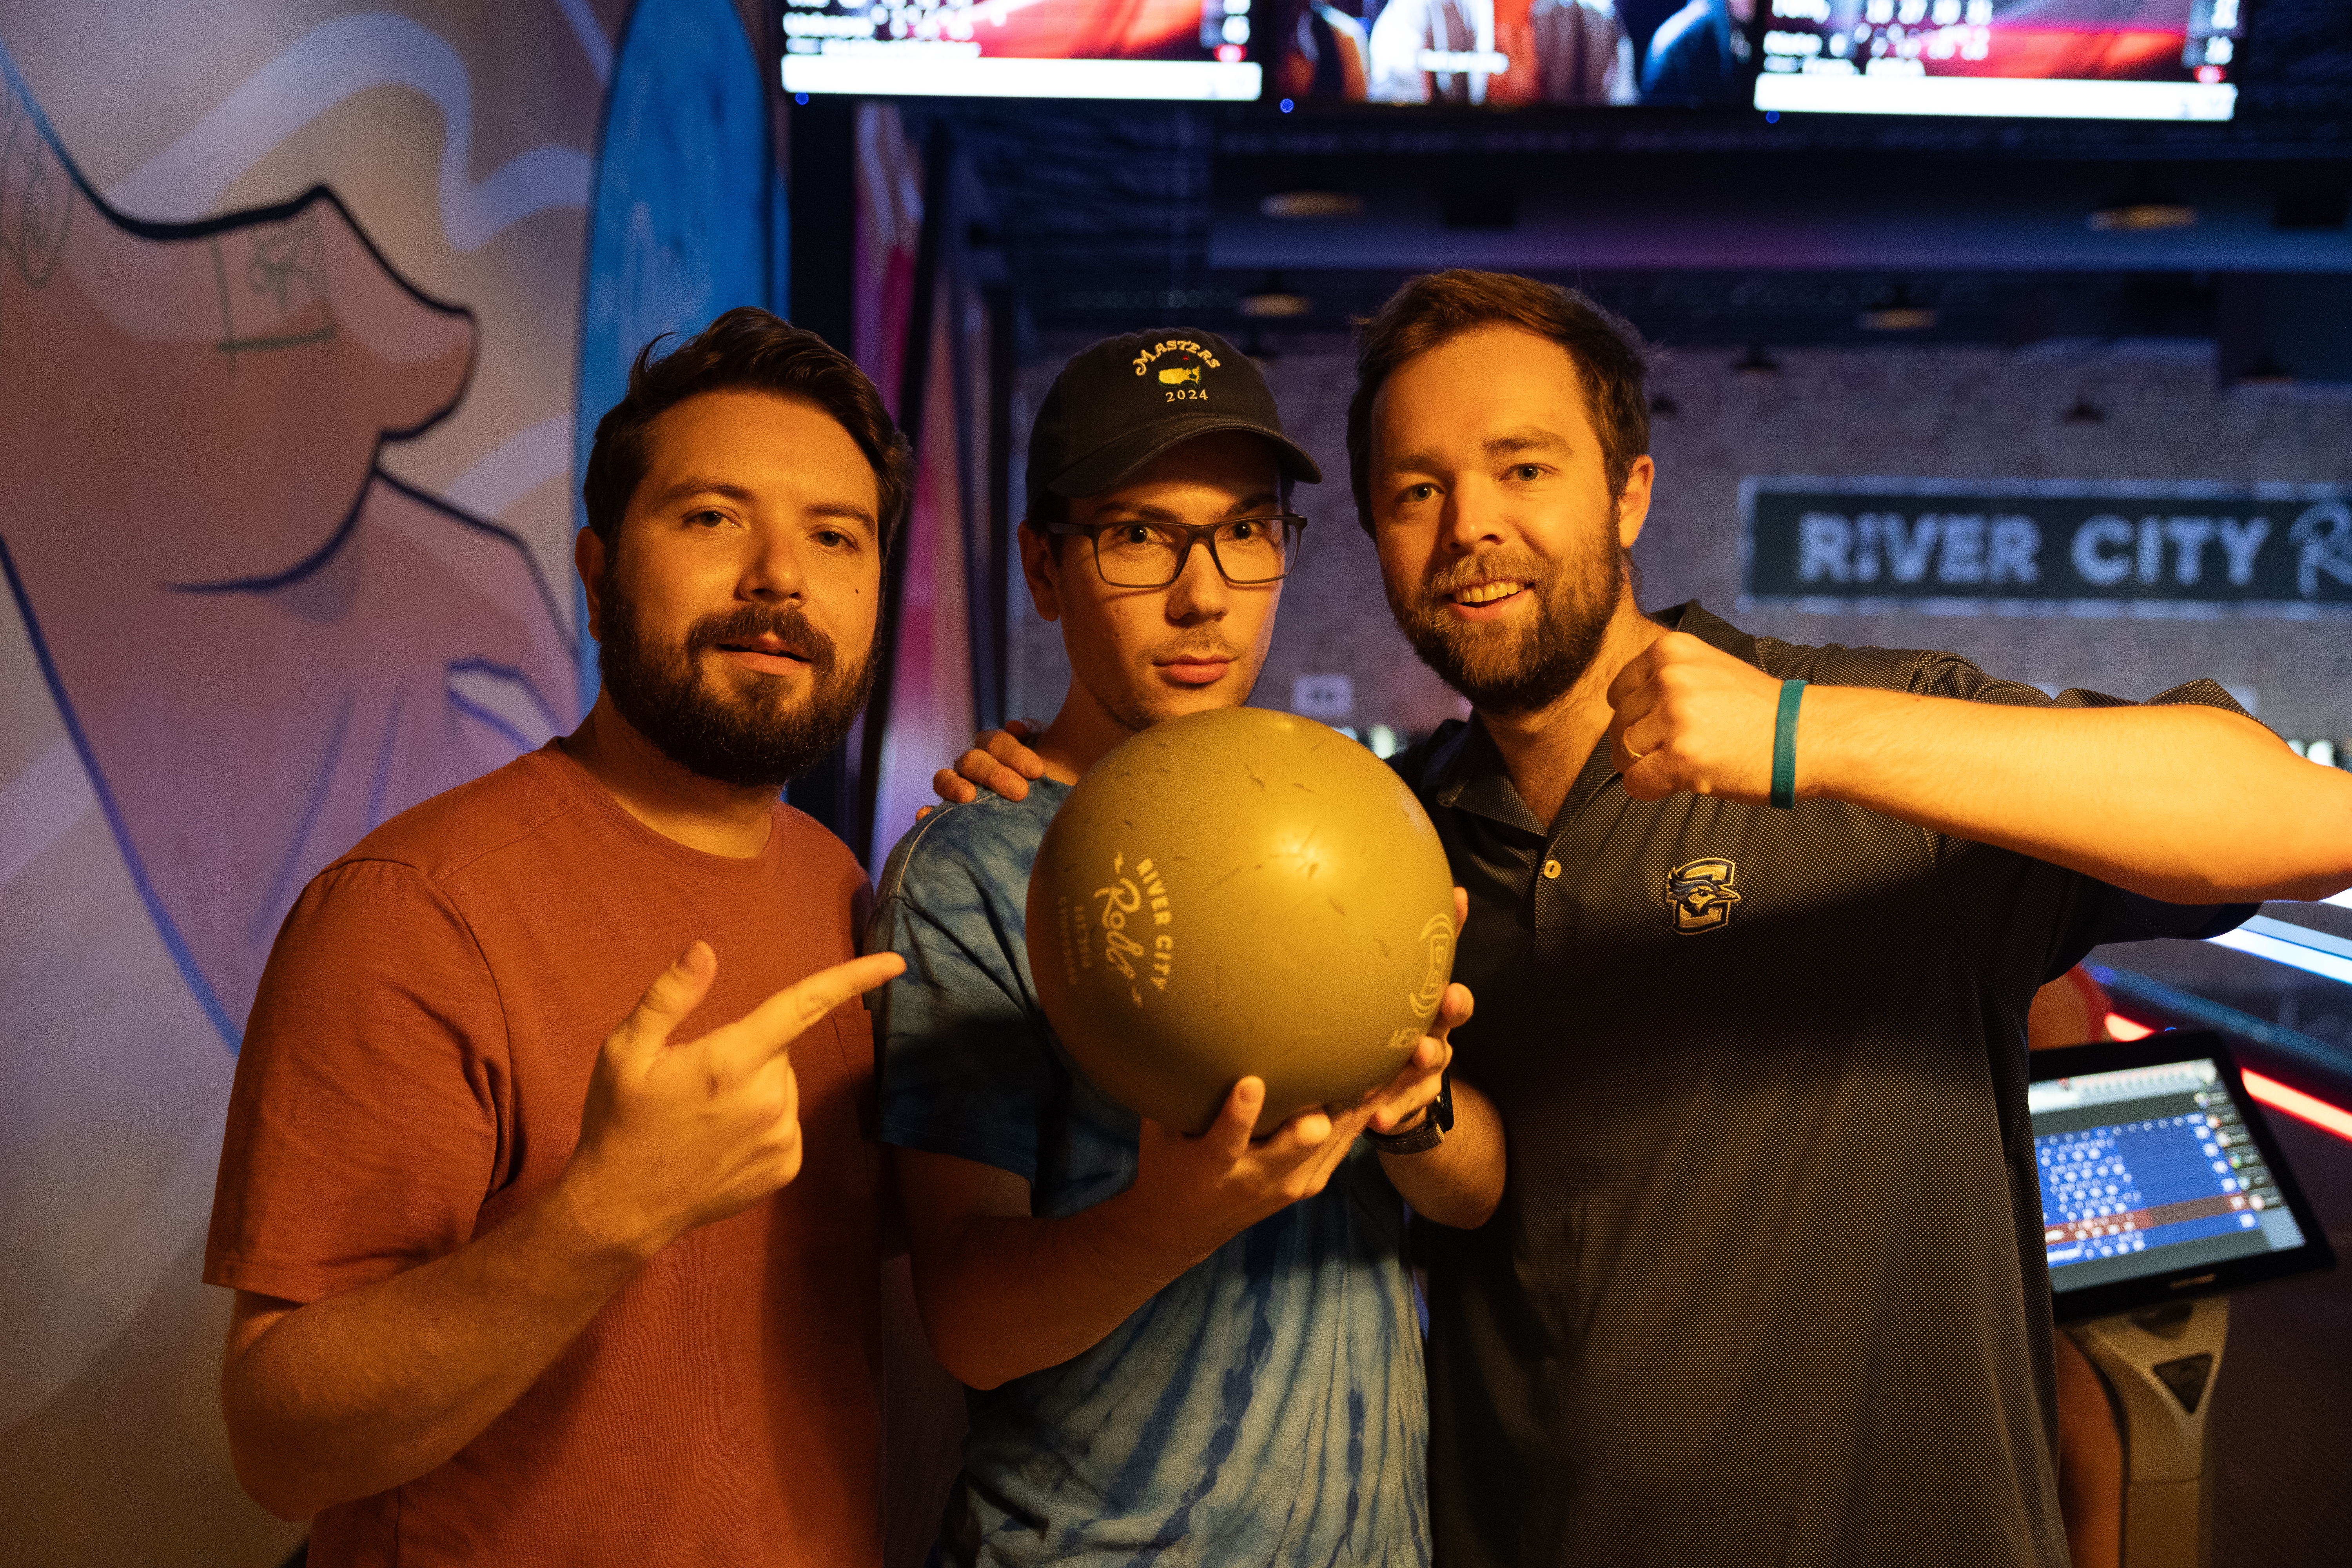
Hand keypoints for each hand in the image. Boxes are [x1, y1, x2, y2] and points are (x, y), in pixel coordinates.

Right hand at [559, 941, 905, 1256]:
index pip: (803, 1005)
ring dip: (755, 1088)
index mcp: (731, 1061)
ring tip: (704, 1114)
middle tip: (698, 1080)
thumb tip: (705, 950)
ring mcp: (782, 1137)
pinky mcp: (787, 1166)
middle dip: (749, 1052)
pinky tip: (721, 1140)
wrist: (621, 1207)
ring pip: (783, 1086)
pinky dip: (762, 1121)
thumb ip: (670, 997)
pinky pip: (785, 1122)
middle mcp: (768, 1098)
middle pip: (780, 1050)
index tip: (895, 963)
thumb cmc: (619, 1121)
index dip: (853, 979)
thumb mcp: (624, 1051)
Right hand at [924, 718, 1046, 812]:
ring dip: (954, 786)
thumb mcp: (1059, 754)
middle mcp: (974, 765)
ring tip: (968, 797)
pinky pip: (933, 813)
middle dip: (995, 774)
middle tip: (1020, 793)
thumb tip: (1013, 726)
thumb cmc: (1058, 783)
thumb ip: (1038, 734)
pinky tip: (925, 816)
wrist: (1054, 814)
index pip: (996, 742)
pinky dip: (928, 813)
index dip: (1015, 753)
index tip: (1037, 771)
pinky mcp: (952, 816)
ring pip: (944, 779)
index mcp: (997, 748)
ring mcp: (959, 789)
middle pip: (973, 761)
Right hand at [1125, 1078, 1380, 1261]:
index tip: (1250, 1084)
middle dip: (1322, 1113)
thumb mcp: (1158, 1134)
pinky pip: (1342, 1148)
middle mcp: (1254, 1179)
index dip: (1239, 1116)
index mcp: (1210, 1166)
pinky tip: (1385, 1088)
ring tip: (1388, 1066)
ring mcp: (1287, 1185)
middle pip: (1298, 1146)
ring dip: (1359, 1107)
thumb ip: (1173, 1092)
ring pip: (1333, 1143)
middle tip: (1348, 1064)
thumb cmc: (1168, 1166)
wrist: (1182, 1228)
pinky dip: (1361, 1119)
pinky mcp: (1308, 1185)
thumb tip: (1177, 1029)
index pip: (1225, 1141)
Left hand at [1365, 884, 1468, 1136]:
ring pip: (1434, 1059)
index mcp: (1422, 999)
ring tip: (1418, 1054)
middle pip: (1450, 1012)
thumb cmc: (1374, 1038)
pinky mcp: (1410, 1102)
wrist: (1384, 1100)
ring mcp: (1425, 1068)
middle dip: (1454, 1004)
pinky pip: (1403, 1108)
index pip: (1439, 955)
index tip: (1456, 899)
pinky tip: (1378, 1119)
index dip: (1453, 926)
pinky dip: (1393, 1111)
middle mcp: (1432, 1029)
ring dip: (1428, 1055)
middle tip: (1450, 997)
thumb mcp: (1368, 999)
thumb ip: (1360, 963)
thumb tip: (1342, 907)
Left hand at [1607, 631, 1790, 803]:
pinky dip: (1650, 789)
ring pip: (1625, 753)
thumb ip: (1667, 680)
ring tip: (1684, 764)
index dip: (1636, 716)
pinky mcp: (1681, 756)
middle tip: (1677, 751)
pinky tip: (1678, 783)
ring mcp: (1674, 717)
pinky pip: (1636, 782)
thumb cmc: (1761, 709)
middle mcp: (1669, 678)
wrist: (1806, 735)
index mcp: (1671, 650)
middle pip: (1619, 724)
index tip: (1660, 726)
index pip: (1618, 692)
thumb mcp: (1709, 670)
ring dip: (1646, 766)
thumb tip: (1624, 708)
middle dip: (1640, 744)